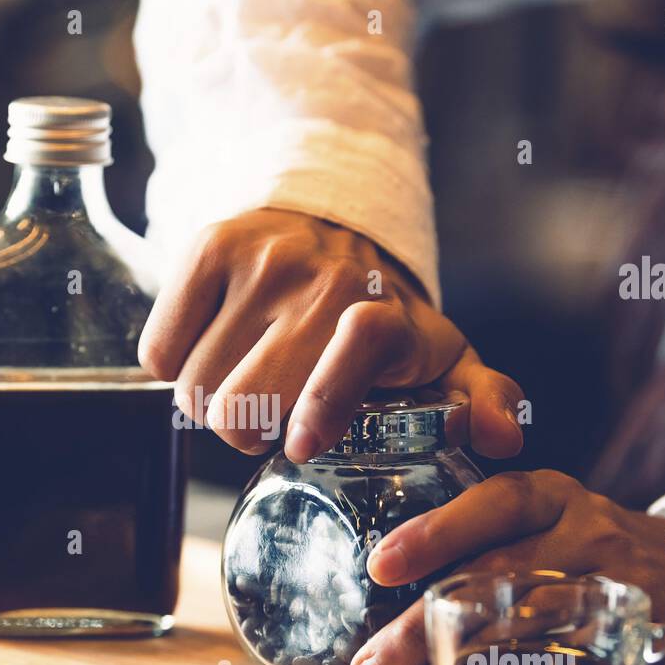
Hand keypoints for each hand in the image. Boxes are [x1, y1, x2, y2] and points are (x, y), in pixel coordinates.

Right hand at [138, 208, 523, 460]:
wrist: (330, 220)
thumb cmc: (382, 314)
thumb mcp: (440, 356)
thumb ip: (481, 399)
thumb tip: (506, 439)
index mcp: (383, 312)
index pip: (356, 347)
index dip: (324, 403)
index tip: (302, 445)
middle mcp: (320, 279)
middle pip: (242, 405)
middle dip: (247, 429)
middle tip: (270, 414)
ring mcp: (259, 260)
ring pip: (192, 387)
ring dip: (209, 402)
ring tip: (244, 381)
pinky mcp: (207, 249)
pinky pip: (158, 352)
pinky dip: (174, 365)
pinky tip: (211, 350)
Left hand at [349, 470, 664, 664]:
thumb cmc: (590, 549)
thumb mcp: (549, 519)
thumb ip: (486, 540)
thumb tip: (384, 592)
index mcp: (554, 498)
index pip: (495, 505)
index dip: (436, 533)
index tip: (379, 568)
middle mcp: (587, 534)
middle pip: (496, 578)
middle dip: (421, 628)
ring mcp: (614, 587)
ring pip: (525, 630)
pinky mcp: (634, 639)